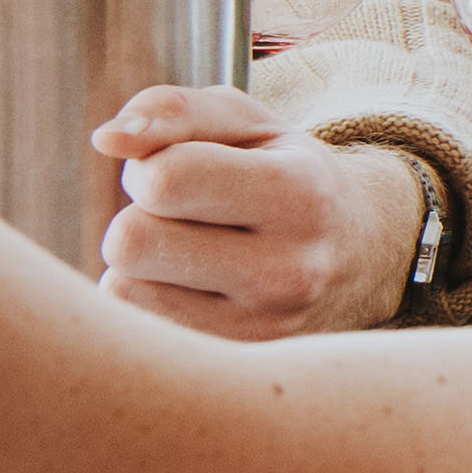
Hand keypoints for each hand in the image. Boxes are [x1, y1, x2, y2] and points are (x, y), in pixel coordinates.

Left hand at [91, 86, 427, 337]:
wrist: (362, 257)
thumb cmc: (286, 176)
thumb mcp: (250, 125)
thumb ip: (175, 110)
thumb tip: (109, 139)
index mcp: (301, 194)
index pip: (165, 179)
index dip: (153, 166)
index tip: (187, 171)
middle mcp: (289, 271)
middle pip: (131, 241)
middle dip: (140, 218)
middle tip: (185, 217)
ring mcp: (262, 330)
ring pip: (124, 291)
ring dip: (141, 267)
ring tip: (192, 254)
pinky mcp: (234, 363)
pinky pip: (135, 330)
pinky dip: (148, 304)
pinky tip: (192, 291)